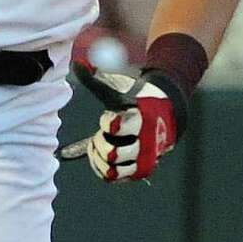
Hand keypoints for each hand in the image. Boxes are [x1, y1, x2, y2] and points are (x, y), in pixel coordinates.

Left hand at [74, 60, 182, 181]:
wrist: (165, 115)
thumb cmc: (135, 100)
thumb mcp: (118, 88)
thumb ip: (95, 80)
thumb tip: (77, 64)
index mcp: (142, 119)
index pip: (115, 127)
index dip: (107, 122)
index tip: (110, 117)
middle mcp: (146, 143)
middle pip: (112, 153)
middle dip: (101, 142)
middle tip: (103, 133)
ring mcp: (144, 160)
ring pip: (112, 169)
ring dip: (99, 157)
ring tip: (99, 144)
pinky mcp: (139, 171)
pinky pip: (112, 177)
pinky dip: (100, 168)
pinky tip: (98, 154)